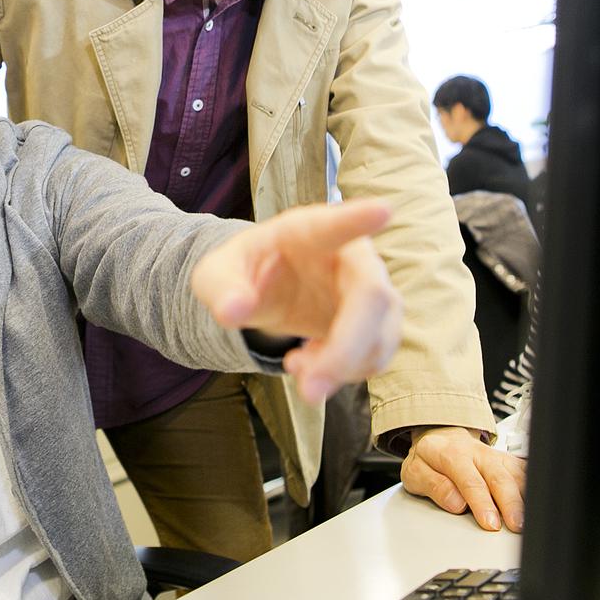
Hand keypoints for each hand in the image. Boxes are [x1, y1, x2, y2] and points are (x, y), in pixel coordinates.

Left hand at [190, 200, 401, 402]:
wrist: (265, 289)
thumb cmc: (245, 272)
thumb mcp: (217, 275)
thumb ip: (221, 288)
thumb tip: (233, 311)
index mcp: (308, 232)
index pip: (335, 223)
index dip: (358, 219)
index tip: (382, 210)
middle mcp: (349, 256)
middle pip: (373, 296)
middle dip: (346, 347)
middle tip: (310, 389)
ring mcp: (371, 289)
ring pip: (381, 333)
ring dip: (342, 367)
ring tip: (296, 368)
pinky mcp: (377, 323)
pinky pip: (376, 355)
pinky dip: (345, 373)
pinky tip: (311, 365)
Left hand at [401, 426, 526, 531]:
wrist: (439, 438)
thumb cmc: (429, 459)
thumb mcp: (415, 472)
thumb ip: (433, 486)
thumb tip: (455, 503)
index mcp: (451, 455)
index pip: (470, 480)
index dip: (482, 503)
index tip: (490, 523)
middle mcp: (476, 453)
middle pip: (499, 477)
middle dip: (509, 502)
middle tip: (515, 525)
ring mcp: (494, 456)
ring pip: (515, 474)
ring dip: (525, 496)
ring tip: (529, 519)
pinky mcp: (507, 460)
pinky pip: (524, 471)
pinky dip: (533, 486)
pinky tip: (538, 502)